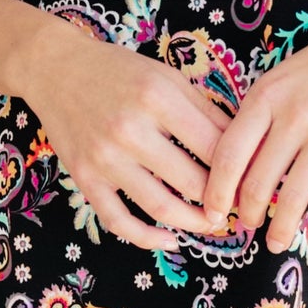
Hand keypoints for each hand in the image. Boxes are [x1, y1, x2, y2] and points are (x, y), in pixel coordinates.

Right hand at [19, 17, 229, 253]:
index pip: (215, 147)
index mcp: (158, 98)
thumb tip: (244, 148)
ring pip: (162, 207)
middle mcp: (131, 129)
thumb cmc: (119, 71)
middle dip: (221, 201)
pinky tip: (170, 239)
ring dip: (195, 223)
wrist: (55, 68)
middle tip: (235, 206)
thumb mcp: (166, 76)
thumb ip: (205, 110)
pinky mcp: (85, 178)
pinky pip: (120, 221)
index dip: (241, 169)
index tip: (251, 180)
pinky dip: (148, 238)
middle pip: (194, 181)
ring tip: (211, 224)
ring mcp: (105, 158)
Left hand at [198, 0, 307, 253]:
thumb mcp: (280, 79)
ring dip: (282, 228)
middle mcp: (293, 116)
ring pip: (295, 197)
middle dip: (247, 214)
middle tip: (247, 228)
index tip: (213, 214)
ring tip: (277, 242)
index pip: (229, 155)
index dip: (217, 192)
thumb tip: (235, 169)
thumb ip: (258, 118)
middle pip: (258, 182)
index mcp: (266, 97)